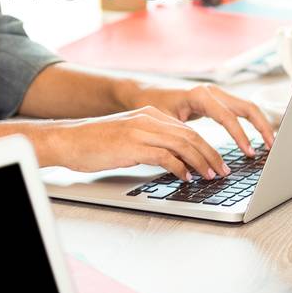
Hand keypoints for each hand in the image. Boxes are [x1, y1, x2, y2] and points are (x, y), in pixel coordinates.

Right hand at [38, 106, 229, 180]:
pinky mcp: (132, 145)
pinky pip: (165, 156)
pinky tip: (185, 178)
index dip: (207, 147)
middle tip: (223, 171)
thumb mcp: (129, 139)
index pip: (187, 130)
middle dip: (211, 155)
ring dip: (201, 162)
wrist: (69, 140)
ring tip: (210, 176)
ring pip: (183, 144)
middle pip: (191, 135)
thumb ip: (152, 145)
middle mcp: (148, 118)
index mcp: (150, 114)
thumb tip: (175, 161)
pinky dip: (179, 168)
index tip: (217, 162)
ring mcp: (140, 130)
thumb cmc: (95, 144)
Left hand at [130, 83, 274, 155]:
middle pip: (247, 107)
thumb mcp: (165, 125)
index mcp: (199, 95)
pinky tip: (259, 137)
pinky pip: (241, 111)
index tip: (249, 152)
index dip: (240, 136)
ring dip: (261, 125)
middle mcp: (212, 92)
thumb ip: (182, 141)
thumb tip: (197, 164)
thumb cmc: (151, 107)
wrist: (145, 94)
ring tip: (271, 144)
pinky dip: (252, 123)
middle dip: (262, 127)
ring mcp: (217, 95)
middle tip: (272, 147)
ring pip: (248, 107)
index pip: (228, 116)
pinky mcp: (218, 101)